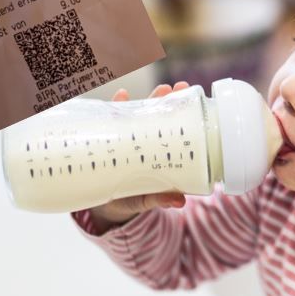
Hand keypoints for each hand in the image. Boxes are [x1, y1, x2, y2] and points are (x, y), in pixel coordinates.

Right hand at [87, 81, 190, 230]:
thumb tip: (179, 201)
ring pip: (136, 115)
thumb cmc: (131, 200)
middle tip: (175, 88)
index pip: (170, 128)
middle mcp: (143, 141)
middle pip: (156, 116)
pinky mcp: (106, 140)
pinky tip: (122, 94)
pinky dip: (115, 106)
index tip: (190, 99)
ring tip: (158, 90)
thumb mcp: (145, 200)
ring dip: (145, 100)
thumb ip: (160, 199)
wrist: (104, 207)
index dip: (180, 113)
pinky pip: (110, 121)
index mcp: (157, 152)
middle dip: (166, 100)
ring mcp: (125, 139)